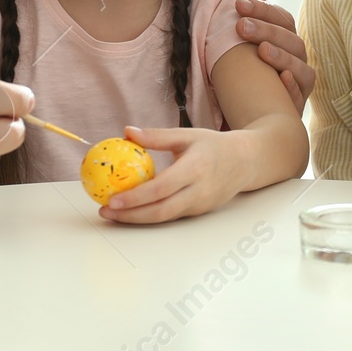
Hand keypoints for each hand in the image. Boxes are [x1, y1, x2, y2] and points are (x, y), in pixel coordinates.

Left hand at [99, 125, 248, 223]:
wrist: (246, 162)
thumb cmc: (213, 146)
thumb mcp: (186, 134)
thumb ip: (157, 136)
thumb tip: (127, 131)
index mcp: (195, 169)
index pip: (161, 188)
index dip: (135, 197)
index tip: (112, 198)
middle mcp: (198, 191)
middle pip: (160, 211)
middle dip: (130, 215)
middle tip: (106, 211)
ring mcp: (200, 205)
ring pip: (165, 217)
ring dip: (137, 218)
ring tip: (113, 214)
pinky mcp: (199, 212)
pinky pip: (172, 216)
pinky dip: (150, 215)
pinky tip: (133, 210)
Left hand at [234, 0, 313, 104]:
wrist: (244, 119)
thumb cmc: (247, 74)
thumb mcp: (246, 40)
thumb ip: (255, 8)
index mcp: (285, 41)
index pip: (282, 18)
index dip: (263, 9)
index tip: (238, 4)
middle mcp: (296, 61)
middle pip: (292, 39)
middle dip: (268, 30)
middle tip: (241, 26)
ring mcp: (298, 86)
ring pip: (301, 66)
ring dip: (282, 56)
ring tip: (261, 50)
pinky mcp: (295, 109)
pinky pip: (300, 96)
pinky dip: (292, 86)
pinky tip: (282, 79)